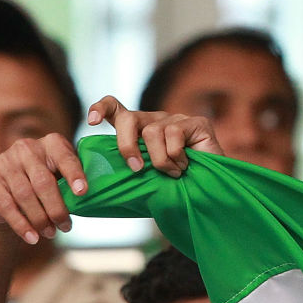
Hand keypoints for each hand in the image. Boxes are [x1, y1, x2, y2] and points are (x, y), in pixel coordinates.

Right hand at [0, 133, 86, 244]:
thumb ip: (74, 183)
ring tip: (51, 234)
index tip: (83, 193)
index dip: (74, 174)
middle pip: (43, 181)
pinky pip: (6, 205)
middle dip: (56, 208)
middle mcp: (26, 148)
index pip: (64, 157)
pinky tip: (32, 237)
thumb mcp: (60, 177)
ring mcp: (4, 162)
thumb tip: (97, 201)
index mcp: (50, 143)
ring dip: (40, 219)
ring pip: (24, 195)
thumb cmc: (44, 184)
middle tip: (66, 227)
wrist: (5, 190)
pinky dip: (21, 224)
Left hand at [87, 95, 223, 177]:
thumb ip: (130, 168)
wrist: (210, 193)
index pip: (116, 108)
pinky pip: (173, 134)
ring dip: (160, 160)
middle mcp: (156, 121)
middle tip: (136, 169)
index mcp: (140, 131)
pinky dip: (176, 157)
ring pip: (151, 132)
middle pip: (128, 119)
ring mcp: (177, 119)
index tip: (91, 123)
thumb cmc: (175, 187)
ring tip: (173, 173)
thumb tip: (99, 178)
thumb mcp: (146, 178)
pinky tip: (186, 166)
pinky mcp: (196, 122)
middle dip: (126, 145)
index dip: (101, 109)